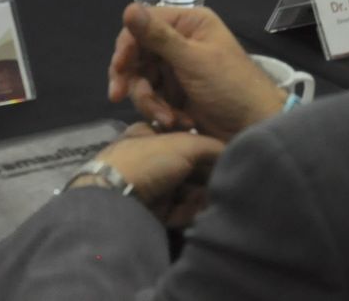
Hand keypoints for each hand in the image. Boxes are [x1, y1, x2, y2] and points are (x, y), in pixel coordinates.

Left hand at [74, 124, 224, 227]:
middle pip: (190, 168)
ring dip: (197, 199)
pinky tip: (184, 216)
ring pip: (186, 191)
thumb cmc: (150, 161)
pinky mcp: (150, 209)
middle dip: (205, 180)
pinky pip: (176, 209)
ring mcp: (150, 184)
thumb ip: (212, 145)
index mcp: (151, 133)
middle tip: (216, 188)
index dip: (208, 153)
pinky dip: (183, 213)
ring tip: (200, 205)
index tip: (222, 162)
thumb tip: (233, 151)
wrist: (116, 197)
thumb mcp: (185, 143)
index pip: (188, 141)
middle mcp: (150, 157)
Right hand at [108, 3, 285, 141]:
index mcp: (188, 23)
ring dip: (149, 101)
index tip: (118, 68)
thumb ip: (159, 37)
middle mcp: (180, 41)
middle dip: (134, 79)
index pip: (144, 25)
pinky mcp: (175, 93)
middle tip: (118, 96)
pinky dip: (159, 111)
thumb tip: (128, 8)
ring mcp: (177, 69)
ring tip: (167, 119)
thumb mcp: (193, 61)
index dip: (127, 45)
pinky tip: (177, 122)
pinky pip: (153, 97)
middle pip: (138, 54)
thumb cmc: (231, 88)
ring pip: (142, 79)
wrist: (254, 129)